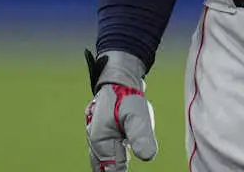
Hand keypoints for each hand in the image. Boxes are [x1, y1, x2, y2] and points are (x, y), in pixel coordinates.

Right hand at [85, 50, 157, 171]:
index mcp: (101, 141)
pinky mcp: (103, 138)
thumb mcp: (137, 115)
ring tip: (122, 165)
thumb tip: (147, 157)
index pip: (113, 170)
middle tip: (124, 168)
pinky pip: (105, 156)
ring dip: (113, 166)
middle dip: (114, 170)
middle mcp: (96, 144)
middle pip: (103, 169)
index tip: (127, 170)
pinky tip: (122, 160)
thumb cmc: (127, 97)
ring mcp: (98, 141)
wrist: (119, 81)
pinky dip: (113, 160)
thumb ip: (141, 135)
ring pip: (103, 163)